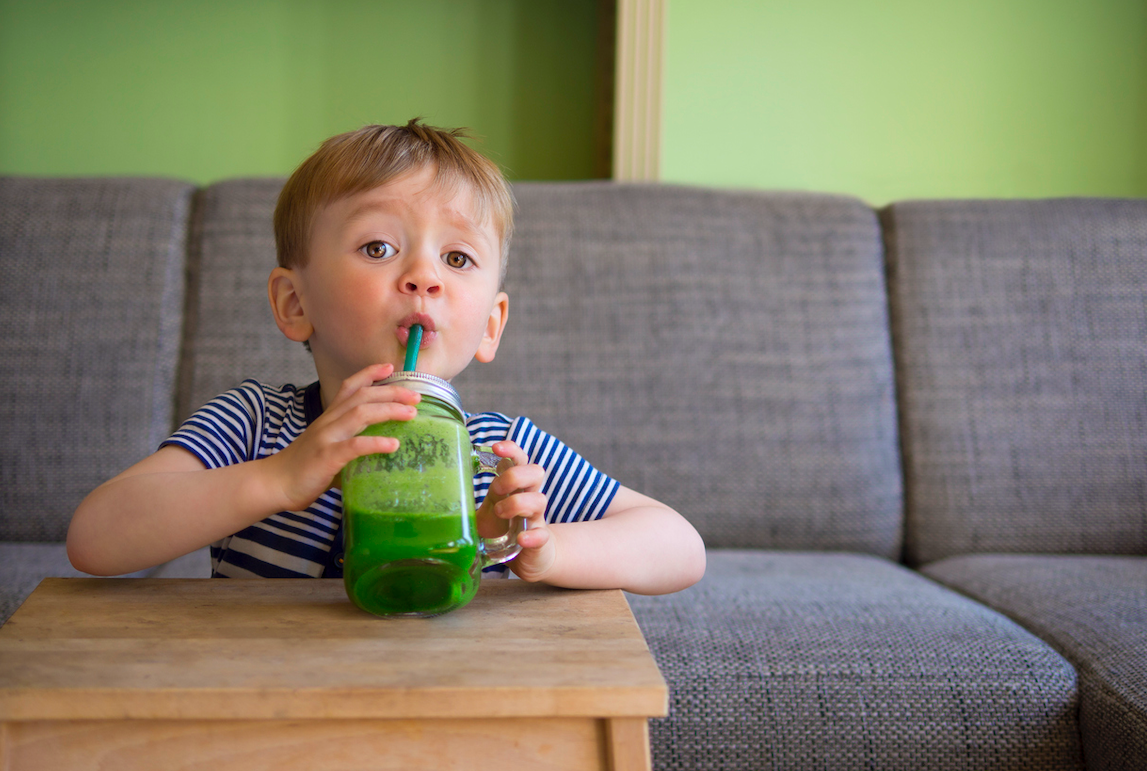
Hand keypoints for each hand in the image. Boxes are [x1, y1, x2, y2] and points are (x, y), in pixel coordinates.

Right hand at [261, 363, 419, 510]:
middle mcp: (328, 421)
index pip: (349, 386)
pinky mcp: (327, 457)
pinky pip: (354, 446)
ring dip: (389, 410)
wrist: (274, 483)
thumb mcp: (329, 447)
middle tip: (416, 395)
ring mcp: (327, 438)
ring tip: (412, 413)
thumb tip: (382, 452)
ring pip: (360, 414)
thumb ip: (352, 444)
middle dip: (392, 392)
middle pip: (362, 396)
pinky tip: (393, 445)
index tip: (391, 367)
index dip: (370, 373)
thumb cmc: (305, 468)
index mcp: (329, 417)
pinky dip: (376, 443)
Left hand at [475, 440, 552, 581]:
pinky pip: (542, 535)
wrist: (528, 557)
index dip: (511, 450)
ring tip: (500, 512)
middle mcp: (528, 497)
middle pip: (535, 472)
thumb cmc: (503, 529)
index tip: (496, 447)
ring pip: (539, 500)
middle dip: (515, 475)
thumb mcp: (485, 513)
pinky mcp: (540, 541)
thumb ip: (467, 505)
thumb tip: (433, 499)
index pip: (519, 459)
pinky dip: (532, 536)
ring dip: (518, 503)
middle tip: (495, 489)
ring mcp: (536, 519)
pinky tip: (521, 539)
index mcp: (514, 487)